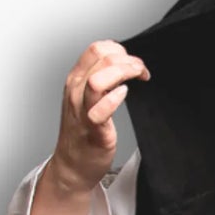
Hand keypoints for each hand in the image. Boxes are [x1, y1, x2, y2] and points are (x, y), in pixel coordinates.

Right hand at [50, 40, 150, 193]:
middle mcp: (76, 91)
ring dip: (123, 73)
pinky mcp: (92, 129)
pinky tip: (124, 95)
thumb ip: (102, 81)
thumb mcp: (87, 99)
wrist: (72, 166)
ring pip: (98, 79)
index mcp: (76, 80)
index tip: (133, 62)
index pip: (96, 49)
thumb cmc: (84, 133)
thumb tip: (123, 67)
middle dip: (128, 60)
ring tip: (137, 79)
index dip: (119, 50)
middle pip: (101, 58)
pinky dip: (114, 98)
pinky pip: (100, 109)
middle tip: (141, 71)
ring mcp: (82, 110)